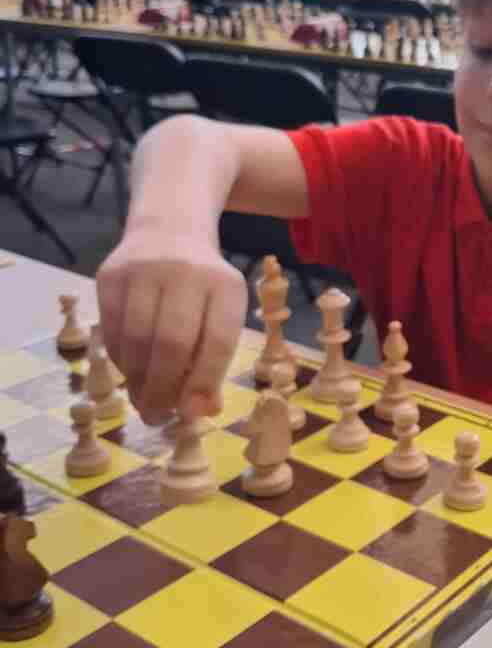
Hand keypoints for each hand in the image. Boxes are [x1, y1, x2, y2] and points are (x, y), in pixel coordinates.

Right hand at [96, 228, 246, 425]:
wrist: (169, 230)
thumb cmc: (202, 288)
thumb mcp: (222, 313)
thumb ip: (214, 362)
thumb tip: (199, 412)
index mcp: (225, 285)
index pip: (218, 341)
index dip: (203, 383)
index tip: (191, 414)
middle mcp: (186, 271)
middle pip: (171, 343)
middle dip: (162, 389)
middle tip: (157, 416)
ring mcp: (144, 269)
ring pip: (135, 340)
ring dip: (137, 380)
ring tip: (143, 399)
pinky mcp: (111, 274)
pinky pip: (110, 330)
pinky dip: (120, 359)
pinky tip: (130, 369)